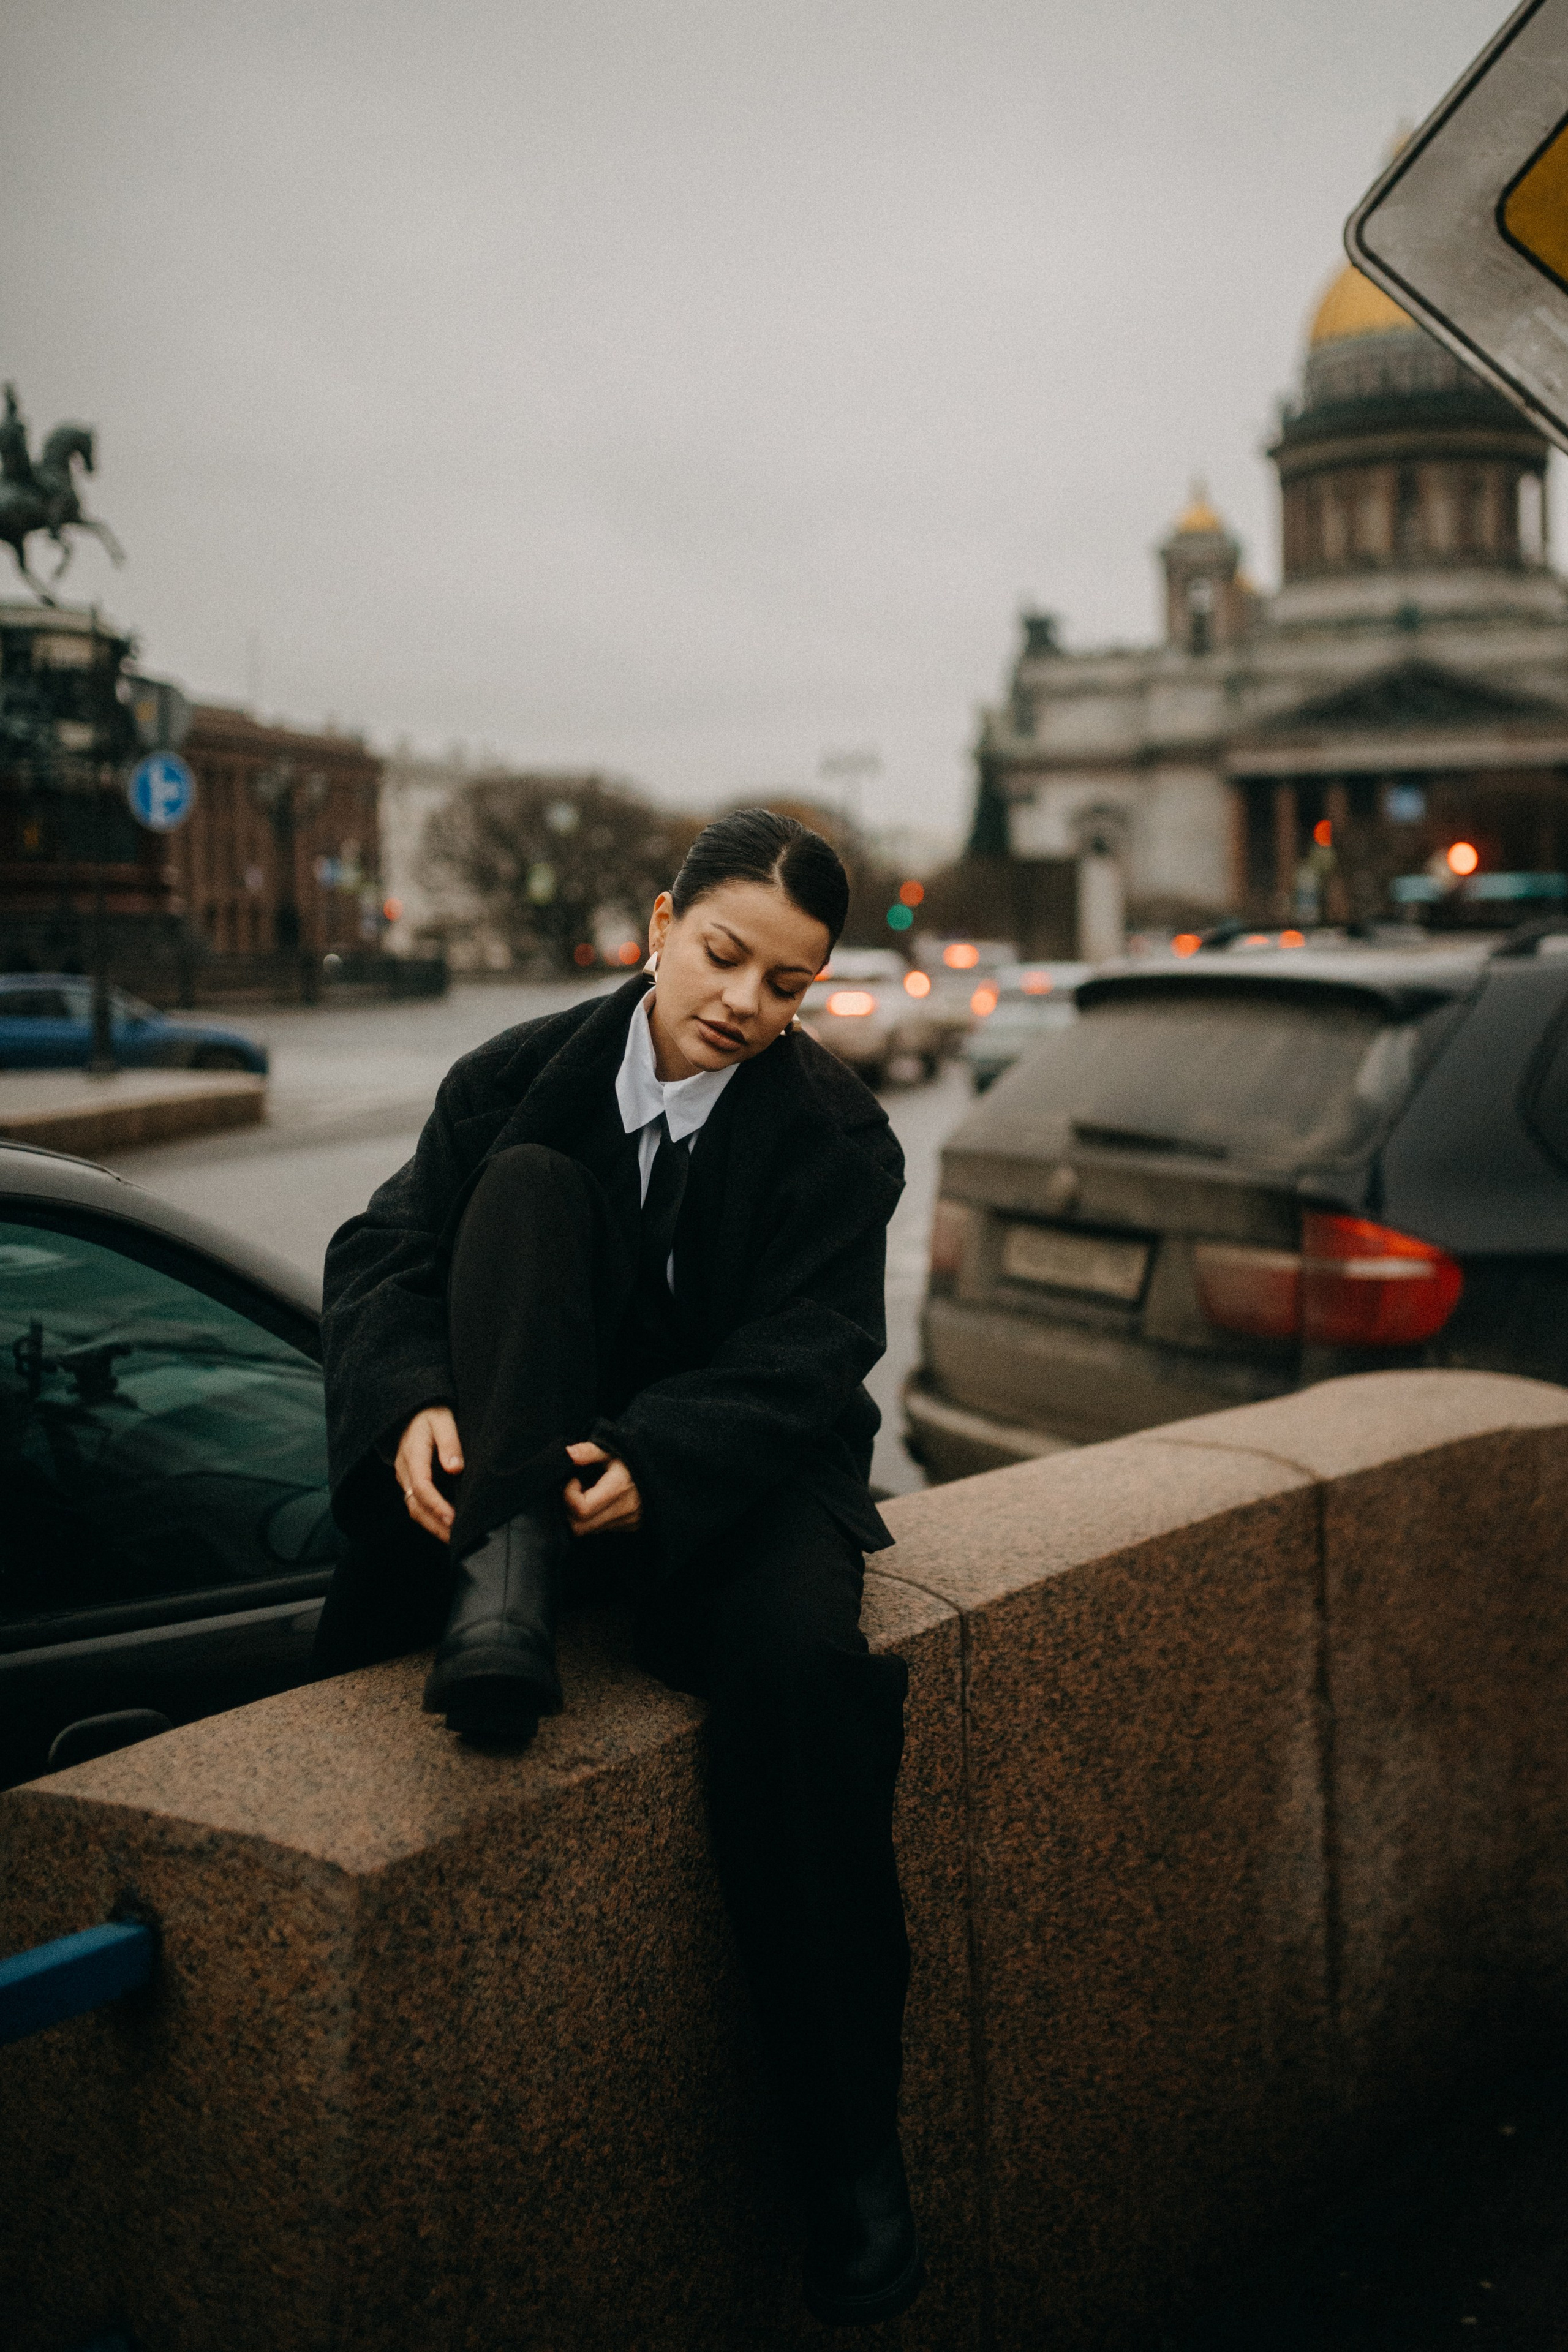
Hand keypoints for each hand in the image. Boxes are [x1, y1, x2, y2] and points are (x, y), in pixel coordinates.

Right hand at [394, 1406, 463, 1542]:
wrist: (410, 1409)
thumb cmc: (430, 1413)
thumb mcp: (442, 1420)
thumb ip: (449, 1442)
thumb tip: (455, 1468)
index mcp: (413, 1455)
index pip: (422, 1487)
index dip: (437, 1506)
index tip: (453, 1519)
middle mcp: (404, 1470)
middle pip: (415, 1504)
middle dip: (435, 1524)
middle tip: (456, 1538)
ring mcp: (404, 1476)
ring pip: (413, 1507)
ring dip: (431, 1525)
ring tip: (452, 1538)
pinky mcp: (408, 1479)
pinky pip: (415, 1502)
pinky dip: (428, 1517)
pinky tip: (444, 1525)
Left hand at [563, 1441, 641, 1536]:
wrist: (667, 1469)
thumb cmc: (635, 1456)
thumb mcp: (613, 1448)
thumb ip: (589, 1452)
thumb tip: (567, 1454)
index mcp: (619, 1488)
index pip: (581, 1509)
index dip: (569, 1495)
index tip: (573, 1479)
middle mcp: (624, 1510)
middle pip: (579, 1527)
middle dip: (568, 1510)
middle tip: (574, 1489)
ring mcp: (628, 1521)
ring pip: (588, 1531)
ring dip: (579, 1515)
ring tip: (587, 1493)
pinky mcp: (631, 1526)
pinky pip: (601, 1529)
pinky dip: (593, 1518)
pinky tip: (598, 1501)